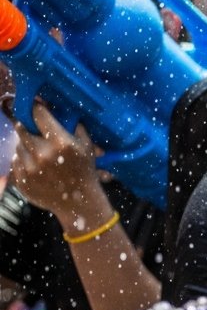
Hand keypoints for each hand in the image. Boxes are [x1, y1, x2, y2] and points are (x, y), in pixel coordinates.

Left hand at [11, 101, 109, 230]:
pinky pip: (15, 161)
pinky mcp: (21, 180)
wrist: (78, 203)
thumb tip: (62, 111)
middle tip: (34, 130)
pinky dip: (23, 160)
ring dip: (26, 145)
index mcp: (60, 143)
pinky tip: (36, 165)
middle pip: (22, 128)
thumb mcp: (87, 147)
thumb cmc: (85, 172)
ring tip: (39, 152)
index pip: (38, 115)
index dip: (36, 108)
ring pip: (18, 146)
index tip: (36, 106)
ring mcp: (30, 168)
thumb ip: (75, 127)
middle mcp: (42, 154)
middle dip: (28, 127)